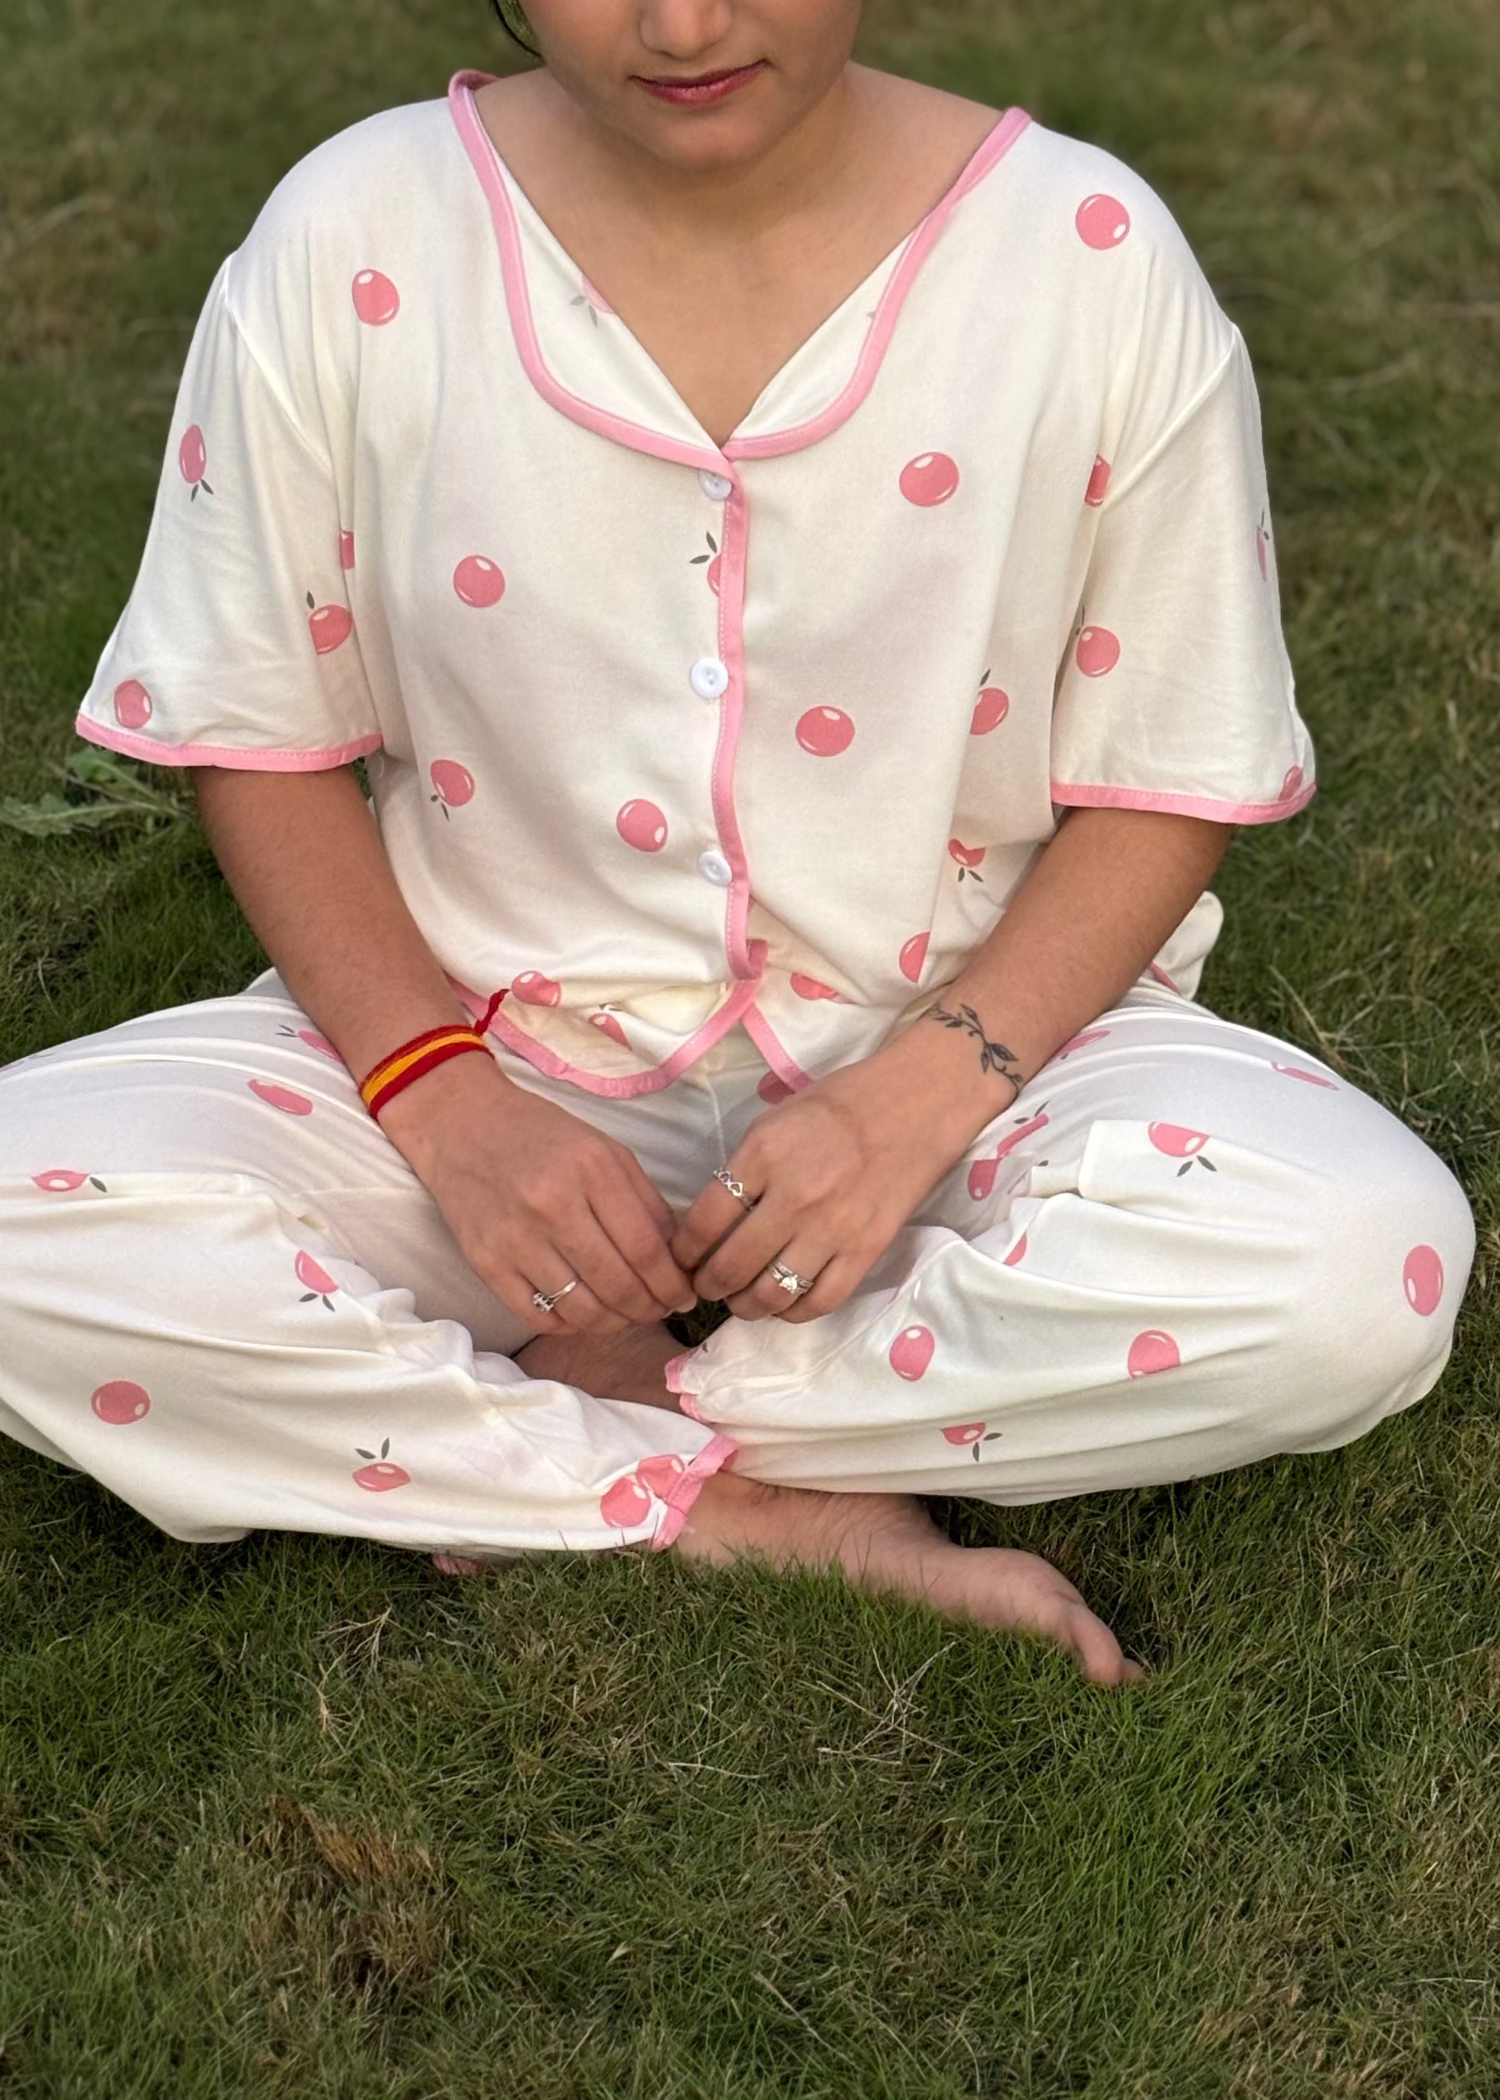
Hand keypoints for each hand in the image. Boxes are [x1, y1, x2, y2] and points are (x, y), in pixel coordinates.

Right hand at [381, 1053, 695, 1334]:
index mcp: (592, 1171)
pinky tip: (583, 1313)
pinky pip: (538, 1316)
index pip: (646, 1249)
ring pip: (581, 1310)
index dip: (672, 1284)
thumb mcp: (605, 1150)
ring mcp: (515, 1238)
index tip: (684, 1297)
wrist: (461, 1124)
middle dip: (649, 1309)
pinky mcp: (485, 1262)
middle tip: (659, 1311)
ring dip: (613, 1323)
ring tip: (624, 1315)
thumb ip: (645, 1201)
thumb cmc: (541, 1135)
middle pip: (618, 1285)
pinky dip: (569, 1325)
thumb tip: (677, 1259)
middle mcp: (553, 1206)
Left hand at [671, 1050, 981, 1323]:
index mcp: (764, 1155)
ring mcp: (833, 1228)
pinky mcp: (866, 1250)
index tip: (683, 1258)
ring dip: (746, 1306)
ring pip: (771, 1294)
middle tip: (705, 1287)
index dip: (684, 1251)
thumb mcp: (775, 1120)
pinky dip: (794, 1312)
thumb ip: (743, 1168)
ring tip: (741, 1301)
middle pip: (730, 1266)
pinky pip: (820, 1301)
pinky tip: (784, 1304)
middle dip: (708, 1286)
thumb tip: (713, 1220)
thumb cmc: (840, 1105)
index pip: (704, 1222)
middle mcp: (795, 1197)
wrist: (917, 1104)